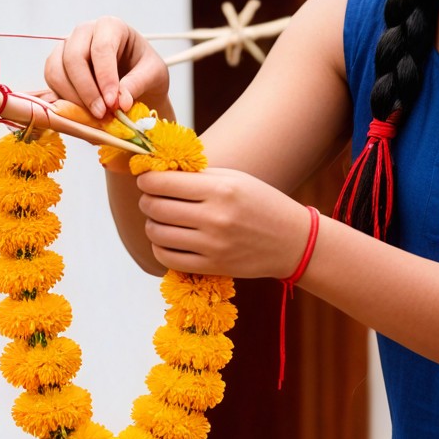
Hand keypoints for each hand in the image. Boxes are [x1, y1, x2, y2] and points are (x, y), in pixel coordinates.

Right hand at [44, 17, 169, 121]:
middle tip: (102, 114)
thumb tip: (120, 102)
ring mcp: (66, 48)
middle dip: (86, 90)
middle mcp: (84, 32)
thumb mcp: (154, 75)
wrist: (136, 79)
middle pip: (73, 58)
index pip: (101, 48)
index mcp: (110, 26)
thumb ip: (138, 84)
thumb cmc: (146, 71)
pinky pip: (51, 84)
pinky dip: (62, 101)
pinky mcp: (56, 67)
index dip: (105, 77)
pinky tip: (81, 114)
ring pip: (56, 71)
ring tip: (94, 117)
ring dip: (72, 98)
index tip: (113, 103)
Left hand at [134, 166, 315, 279]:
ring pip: (157, 233)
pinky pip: (168, 258)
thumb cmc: (262, 204)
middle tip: (150, 198)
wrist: (292, 242)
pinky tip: (168, 239)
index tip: (147, 179)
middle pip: (156, 207)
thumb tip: (157, 172)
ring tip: (160, 219)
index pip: (163, 182)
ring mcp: (213, 246)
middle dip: (146, 201)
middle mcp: (215, 218)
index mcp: (221, 189)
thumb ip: (198, 175)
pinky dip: (160, 247)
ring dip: (151, 224)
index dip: (146, 179)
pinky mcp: (213, 266)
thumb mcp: (236, 178)